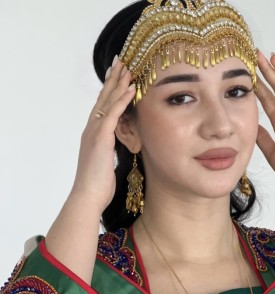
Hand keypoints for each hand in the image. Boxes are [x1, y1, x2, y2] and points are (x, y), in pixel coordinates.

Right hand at [71, 56, 134, 213]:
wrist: (88, 196)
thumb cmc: (98, 184)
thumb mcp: (106, 162)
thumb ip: (110, 150)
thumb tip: (118, 147)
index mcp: (94, 134)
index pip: (103, 106)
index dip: (110, 90)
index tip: (118, 75)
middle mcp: (92, 128)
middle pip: (103, 98)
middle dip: (113, 79)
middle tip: (122, 61)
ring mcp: (95, 131)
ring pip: (107, 101)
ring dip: (119, 83)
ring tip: (128, 68)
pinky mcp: (100, 138)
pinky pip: (113, 113)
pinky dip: (122, 99)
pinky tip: (132, 88)